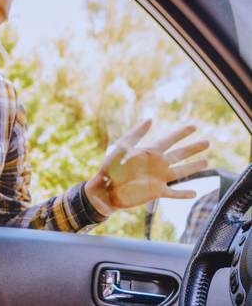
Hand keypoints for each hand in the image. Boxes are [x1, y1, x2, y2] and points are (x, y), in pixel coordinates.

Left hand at [84, 119, 209, 215]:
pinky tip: (194, 192)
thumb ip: (136, 134)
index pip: (170, 140)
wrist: (106, 189)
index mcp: (149, 152)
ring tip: (206, 161)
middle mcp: (157, 164)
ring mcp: (158, 178)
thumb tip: (150, 120)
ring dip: (193, 167)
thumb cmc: (111, 167)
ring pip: (181, 172)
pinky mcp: (156, 192)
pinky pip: (173, 193)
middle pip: (180, 154)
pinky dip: (183, 194)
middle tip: (207, 142)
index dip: (181, 133)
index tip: (194, 126)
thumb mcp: (121, 147)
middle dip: (193, 148)